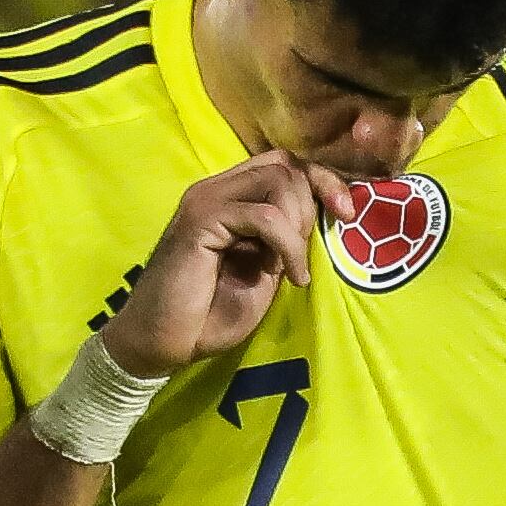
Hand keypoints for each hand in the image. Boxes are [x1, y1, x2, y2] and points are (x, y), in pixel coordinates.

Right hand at [98, 153, 350, 379]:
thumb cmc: (206, 316)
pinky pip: (265, 216)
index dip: (321, 180)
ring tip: (294, 268)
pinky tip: (291, 276)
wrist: (159, 342)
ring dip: (300, 226)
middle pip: (286, 164)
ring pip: (278, 181)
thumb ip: (284, 240)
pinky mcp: (201, 220)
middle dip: (315, 202)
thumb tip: (322, 218)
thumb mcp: (262, 272)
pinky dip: (289, 245)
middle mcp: (216, 188)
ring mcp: (206, 200)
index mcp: (229, 197)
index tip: (347, 214)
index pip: (283, 163)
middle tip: (307, 253)